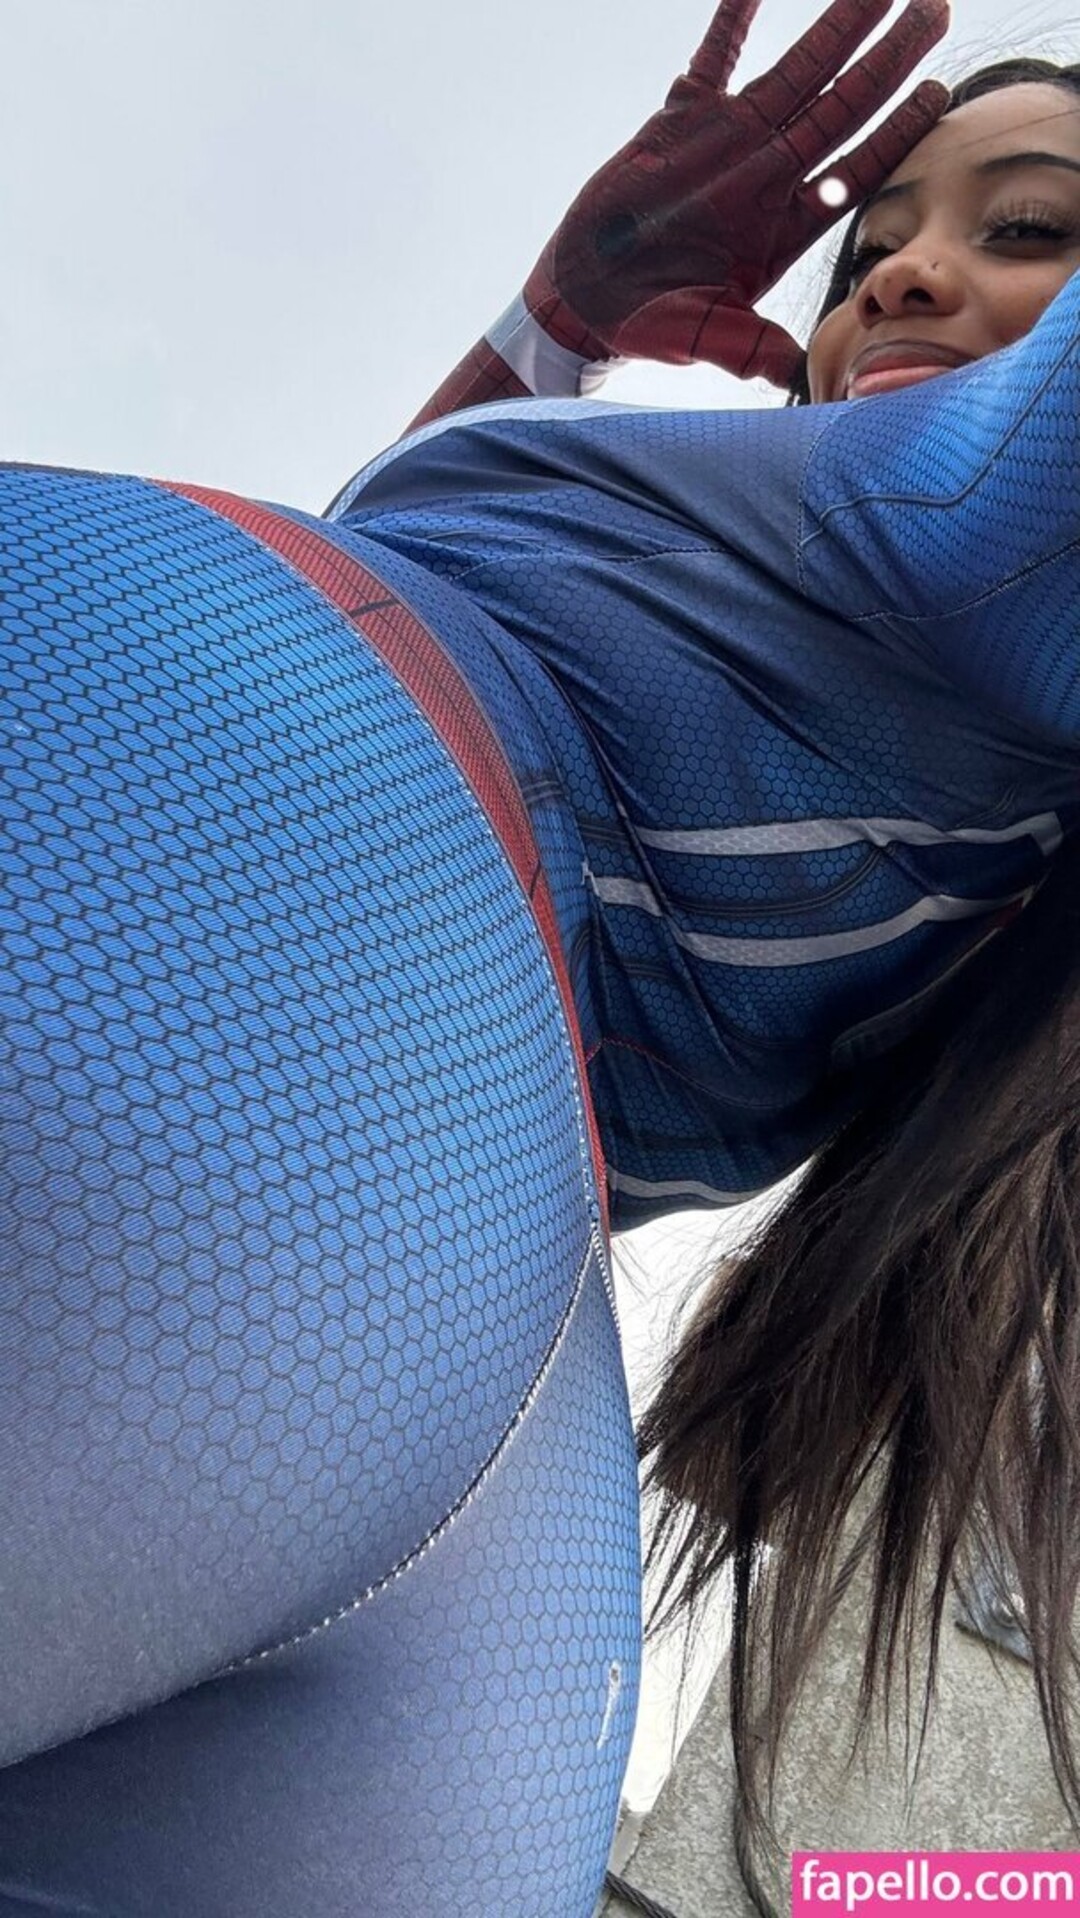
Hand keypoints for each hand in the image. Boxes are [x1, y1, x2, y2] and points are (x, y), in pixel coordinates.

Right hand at [525, 0, 950, 386]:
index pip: (857, 168)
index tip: (939, 92)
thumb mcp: (707, 340)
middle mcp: (767, 174)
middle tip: (935, 10)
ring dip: (839, 27)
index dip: (898, 130)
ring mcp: (728, 141)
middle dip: (891, 57)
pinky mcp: (680, 120)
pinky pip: (715, 56)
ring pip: (798, 71)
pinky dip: (735, 18)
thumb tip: (796, 376)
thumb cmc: (651, 325)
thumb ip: (752, 350)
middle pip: (845, 104)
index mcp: (784, 223)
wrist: (588, 300)